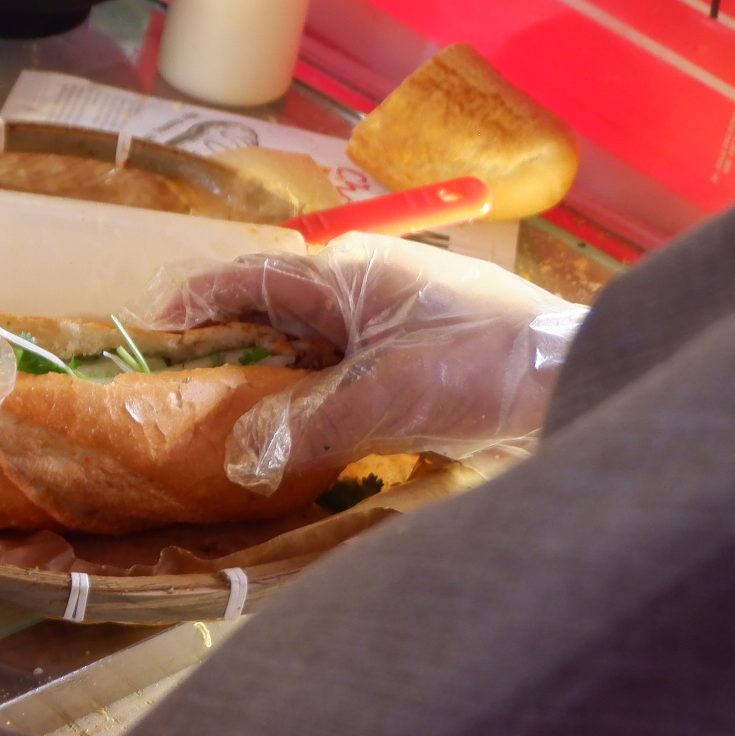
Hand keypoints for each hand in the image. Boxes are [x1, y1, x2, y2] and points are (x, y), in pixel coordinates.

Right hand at [143, 234, 585, 491]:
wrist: (582, 377)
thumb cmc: (488, 367)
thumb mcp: (390, 399)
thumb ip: (308, 428)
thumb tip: (240, 461)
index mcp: (350, 274)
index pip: (250, 275)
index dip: (197, 301)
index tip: (152, 332)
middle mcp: (366, 287)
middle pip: (275, 309)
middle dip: (228, 345)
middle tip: (185, 390)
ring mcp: (394, 318)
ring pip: (311, 343)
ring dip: (274, 377)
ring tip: (232, 419)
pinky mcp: (417, 355)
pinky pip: (345, 368)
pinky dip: (316, 394)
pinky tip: (301, 432)